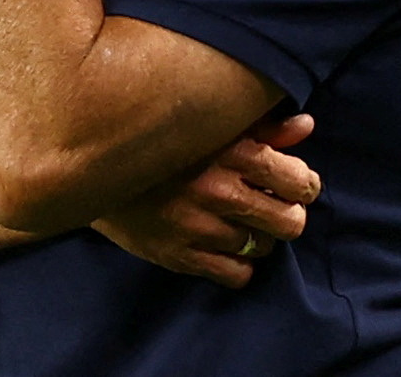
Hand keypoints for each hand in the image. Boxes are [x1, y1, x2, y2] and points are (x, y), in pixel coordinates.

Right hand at [90, 114, 318, 288]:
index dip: (303, 184)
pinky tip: (227, 245)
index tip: (293, 182)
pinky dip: (239, 264)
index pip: (298, 180)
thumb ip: (262, 126)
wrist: (94, 168)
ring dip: (260, 236)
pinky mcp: (180, 255)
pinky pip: (236, 275)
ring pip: (263, 248)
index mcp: (230, 149)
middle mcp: (218, 189)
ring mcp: (198, 226)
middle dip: (289, 214)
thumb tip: (306, 127)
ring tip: (244, 221)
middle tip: (275, 206)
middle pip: (289, 221)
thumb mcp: (213, 124)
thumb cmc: (164, 140)